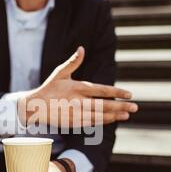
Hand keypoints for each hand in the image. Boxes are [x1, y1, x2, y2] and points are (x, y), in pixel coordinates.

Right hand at [17, 46, 137, 127]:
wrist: (35, 106)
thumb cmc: (50, 87)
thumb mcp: (60, 73)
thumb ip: (73, 62)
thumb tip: (82, 48)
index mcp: (77, 87)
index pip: (102, 90)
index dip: (117, 92)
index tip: (129, 94)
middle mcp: (78, 102)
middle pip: (104, 105)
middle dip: (121, 106)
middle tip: (135, 107)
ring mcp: (76, 114)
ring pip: (100, 116)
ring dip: (115, 115)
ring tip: (127, 114)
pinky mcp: (73, 123)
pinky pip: (92, 123)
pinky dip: (103, 121)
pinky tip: (113, 119)